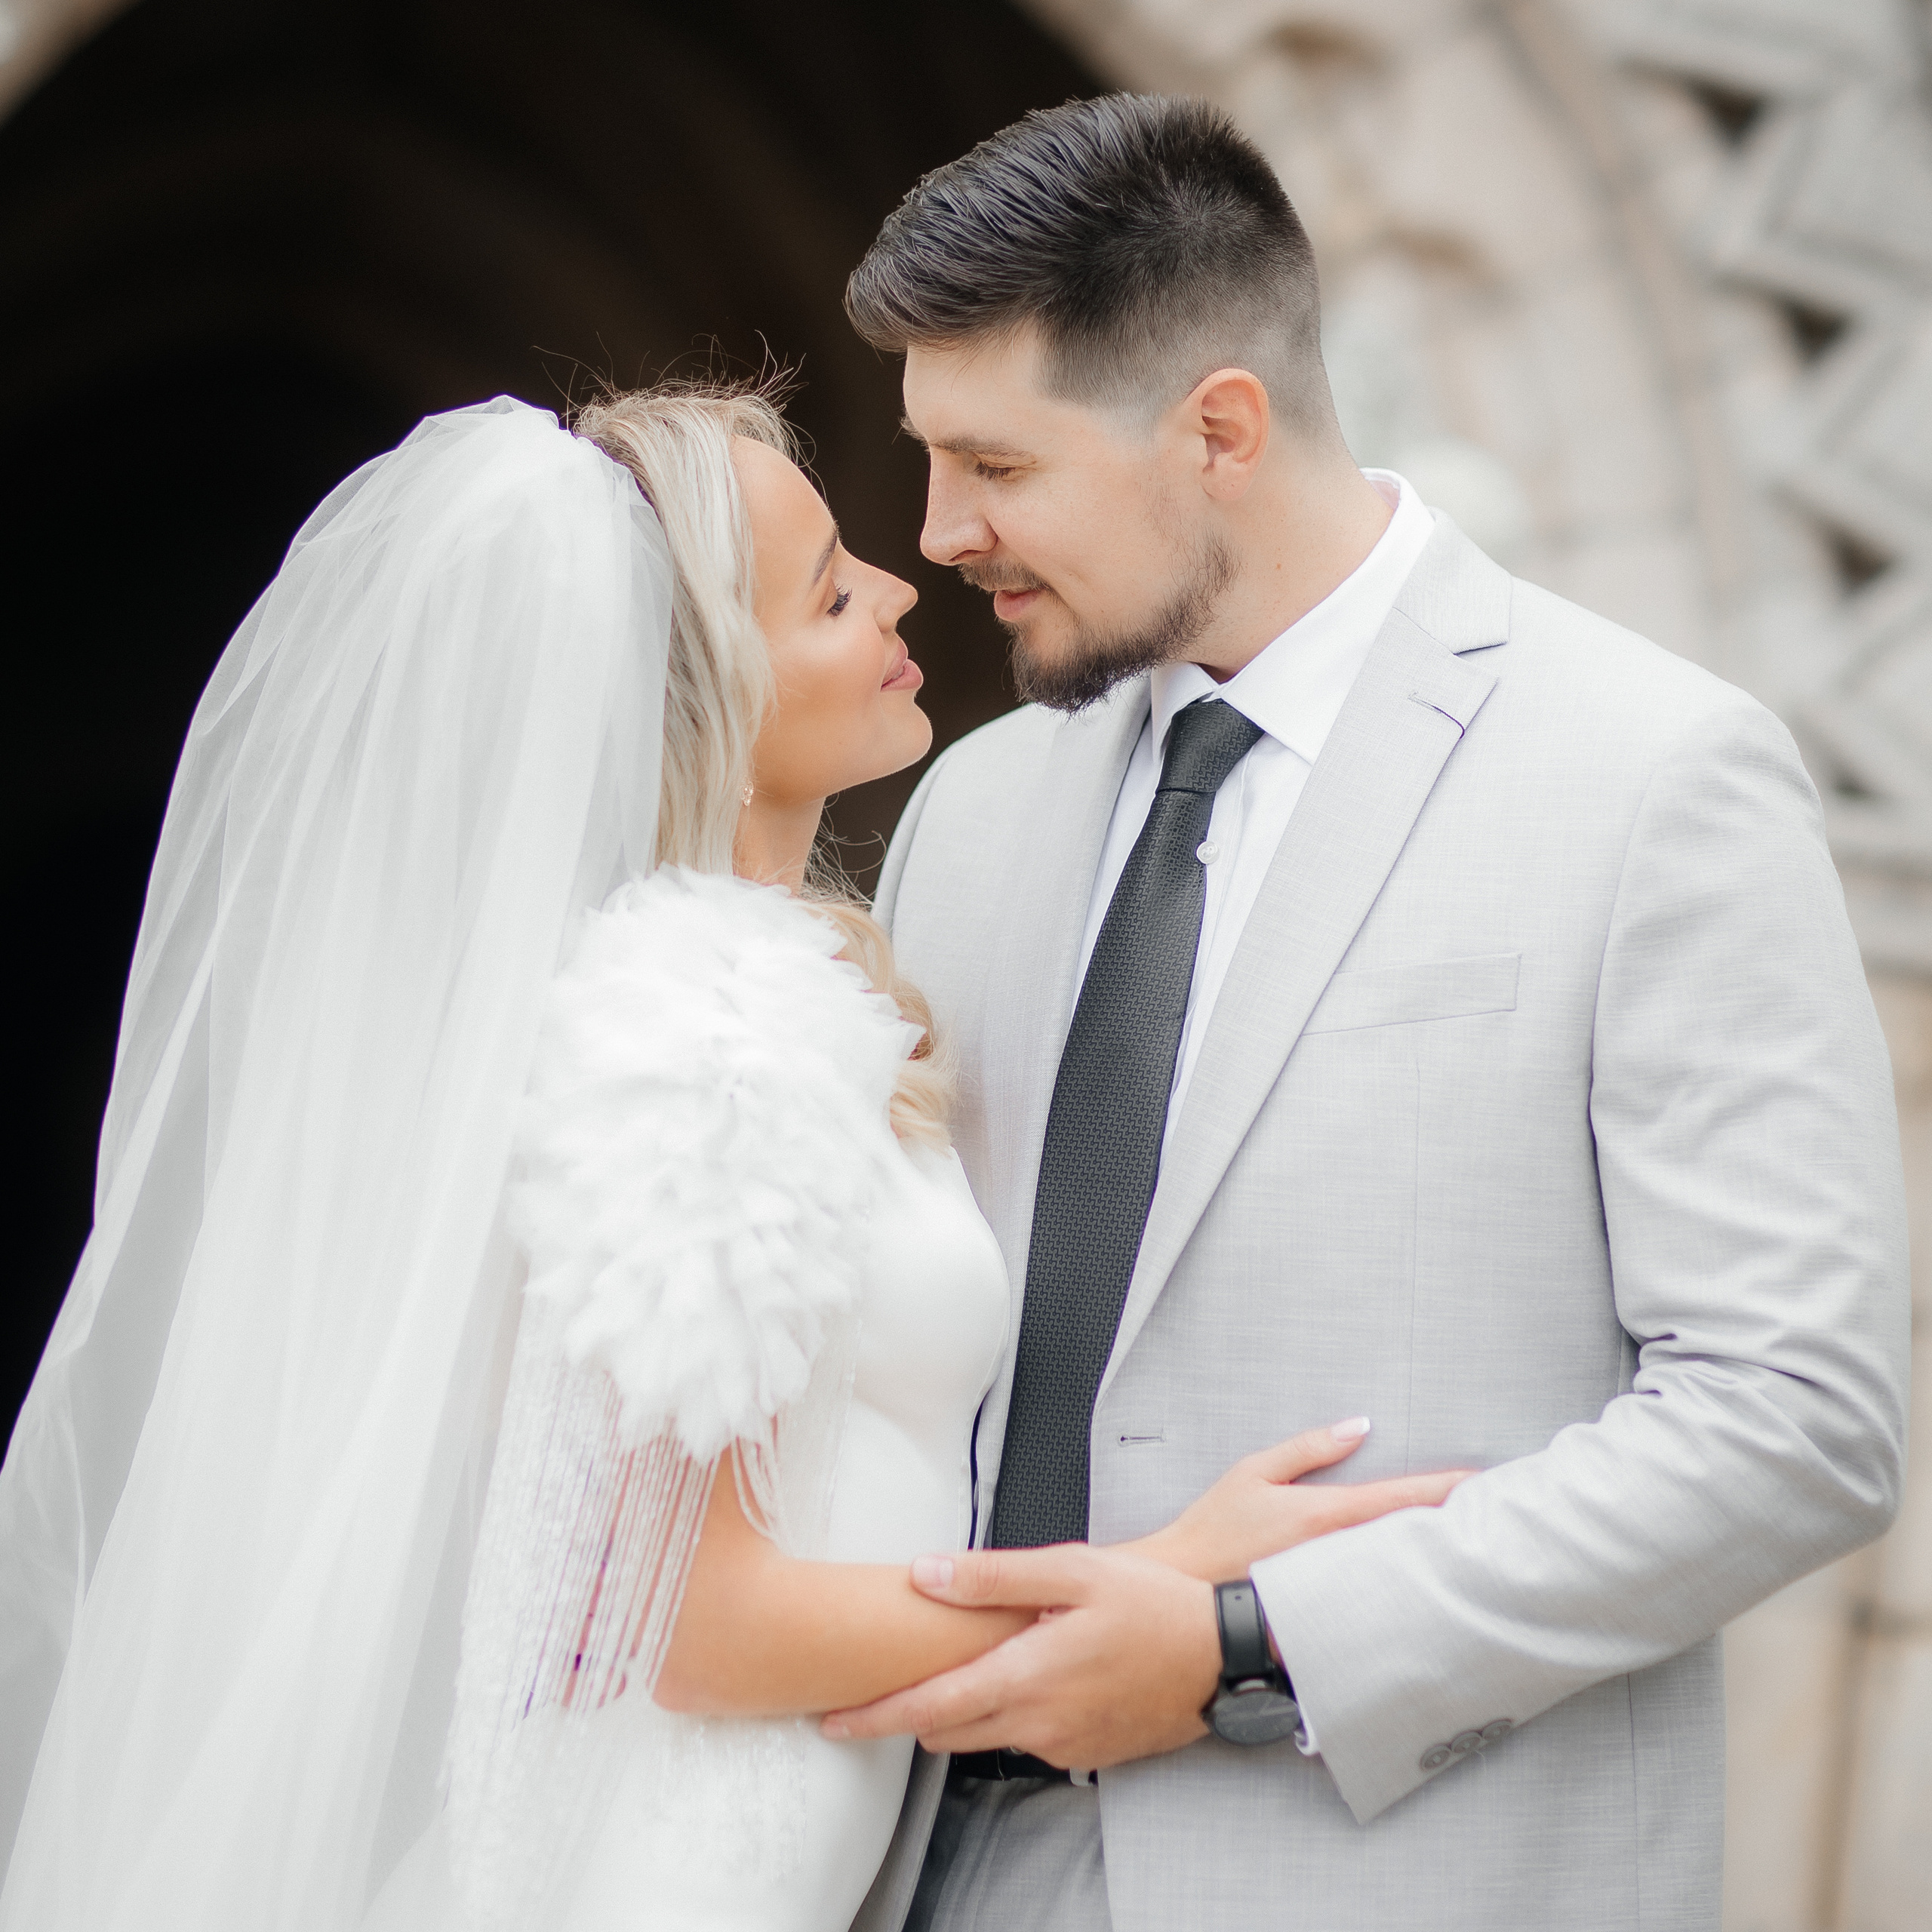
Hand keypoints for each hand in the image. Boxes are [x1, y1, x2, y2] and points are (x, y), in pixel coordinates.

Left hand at [820, 1543, 1216, 1769]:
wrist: (1223, 1655)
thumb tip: (924, 1574)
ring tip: (960, 1666)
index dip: (873, 1720)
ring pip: (986, 1737)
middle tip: (884, 1682)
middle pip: (947, 1732)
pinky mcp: (1089, 1752)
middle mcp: (1038, 1723)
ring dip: (962, 1713)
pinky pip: (1031, 1738)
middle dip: (911, 1713)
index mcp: (1024, 1677)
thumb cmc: (1152, 1605)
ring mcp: (1064, 1744)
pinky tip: (1029, 1674)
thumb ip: (992, 1576)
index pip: (928, 1710)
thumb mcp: (1072, 1570)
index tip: (832, 1721)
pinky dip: (1012, 1713)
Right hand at [1131, 1418, 1475, 1581]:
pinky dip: (1402, 1594)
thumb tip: (1357, 1427)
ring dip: (1432, 1559)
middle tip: (1494, 1516)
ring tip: (1470, 1549)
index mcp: (1325, 1514)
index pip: (1400, 1498)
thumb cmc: (1213, 1530)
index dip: (1445, 1488)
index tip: (1481, 1482)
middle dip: (1451, 1526)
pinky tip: (1423, 1593)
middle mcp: (1338, 1556)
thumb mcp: (1254, 1472)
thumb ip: (1308, 1447)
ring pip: (1399, 1574)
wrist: (1183, 1592)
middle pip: (1411, 1540)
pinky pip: (1375, 1605)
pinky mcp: (1328, 1622)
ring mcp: (1336, 1594)